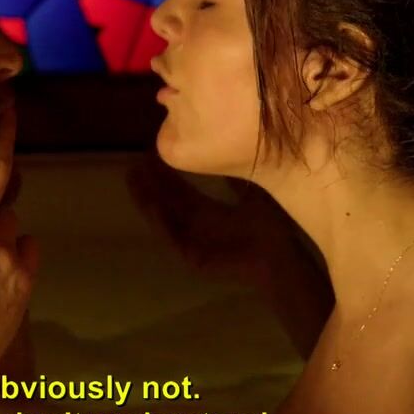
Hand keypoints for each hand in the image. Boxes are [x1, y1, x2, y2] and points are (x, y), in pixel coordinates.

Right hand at [127, 155, 314, 280]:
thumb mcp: (251, 197)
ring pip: (164, 218)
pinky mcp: (192, 258)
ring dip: (147, 200)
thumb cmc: (271, 231)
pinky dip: (161, 221)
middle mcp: (197, 227)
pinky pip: (172, 237)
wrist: (279, 259)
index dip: (166, 176)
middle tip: (134, 165)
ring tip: (134, 180)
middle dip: (150, 185)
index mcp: (209, 214)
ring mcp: (192, 244)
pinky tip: (153, 204)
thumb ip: (236, 179)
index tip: (153, 157)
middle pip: (167, 202)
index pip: (181, 192)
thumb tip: (226, 153)